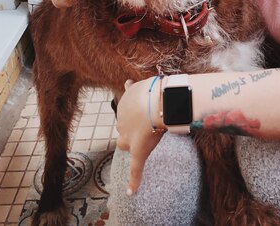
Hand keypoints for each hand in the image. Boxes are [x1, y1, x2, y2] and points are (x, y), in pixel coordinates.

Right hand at [116, 77, 164, 194]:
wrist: (157, 105)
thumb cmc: (155, 128)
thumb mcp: (144, 152)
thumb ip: (136, 172)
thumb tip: (129, 195)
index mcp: (126, 140)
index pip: (124, 146)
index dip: (131, 145)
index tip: (137, 143)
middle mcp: (121, 124)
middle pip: (123, 129)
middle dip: (131, 129)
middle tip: (146, 127)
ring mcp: (125, 108)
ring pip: (126, 111)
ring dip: (133, 111)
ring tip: (148, 110)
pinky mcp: (130, 93)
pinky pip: (128, 89)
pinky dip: (130, 88)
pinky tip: (130, 84)